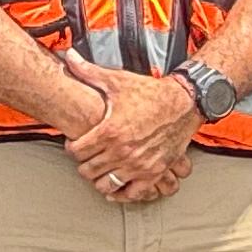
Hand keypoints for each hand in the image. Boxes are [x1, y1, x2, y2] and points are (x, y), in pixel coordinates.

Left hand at [61, 58, 201, 202]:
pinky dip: (121, 194)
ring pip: (106, 185)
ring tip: (99, 170)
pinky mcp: (154, 173)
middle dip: (83, 163)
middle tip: (86, 156)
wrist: (184, 103)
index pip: (76, 151)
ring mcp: (139, 165)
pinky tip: (116, 188)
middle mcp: (122, 152)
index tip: (74, 143)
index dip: (71, 147)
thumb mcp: (117, 81)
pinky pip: (132, 194)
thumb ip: (89, 72)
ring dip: (99, 179)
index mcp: (109, 131)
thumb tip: (68, 56)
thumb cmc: (149, 92)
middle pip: (88, 170)